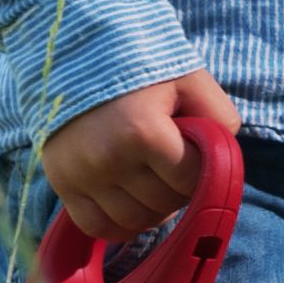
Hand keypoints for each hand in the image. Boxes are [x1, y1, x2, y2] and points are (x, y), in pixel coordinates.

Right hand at [41, 69, 241, 240]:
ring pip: (135, 221)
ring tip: (152, 180)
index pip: (191, 181)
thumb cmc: (142, 68)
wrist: (80, 55)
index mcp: (143, 132)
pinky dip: (120, 224)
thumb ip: (219, 119)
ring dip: (152, 209)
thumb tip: (222, 160)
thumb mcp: (191, 81)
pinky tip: (130, 202)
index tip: (192, 151)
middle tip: (172, 164)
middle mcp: (109, 160)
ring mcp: (81, 176)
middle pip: (164, 204)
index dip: (200, 171)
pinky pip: (97, 227)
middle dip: (177, 189)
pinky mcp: (62, 184)